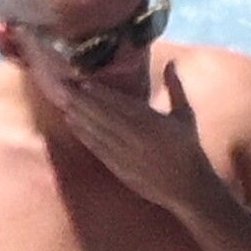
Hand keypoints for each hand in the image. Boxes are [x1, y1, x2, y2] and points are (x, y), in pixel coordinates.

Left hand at [61, 63, 214, 215]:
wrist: (188, 188)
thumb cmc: (188, 150)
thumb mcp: (185, 116)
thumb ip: (175, 87)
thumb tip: (171, 61)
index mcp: (152, 122)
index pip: (120, 104)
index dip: (100, 93)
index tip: (83, 81)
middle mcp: (136, 137)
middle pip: (102, 116)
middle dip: (81, 101)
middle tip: (62, 87)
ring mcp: (126, 155)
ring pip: (97, 131)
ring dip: (78, 116)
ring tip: (62, 102)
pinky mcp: (120, 169)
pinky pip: (98, 149)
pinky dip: (84, 135)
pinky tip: (72, 124)